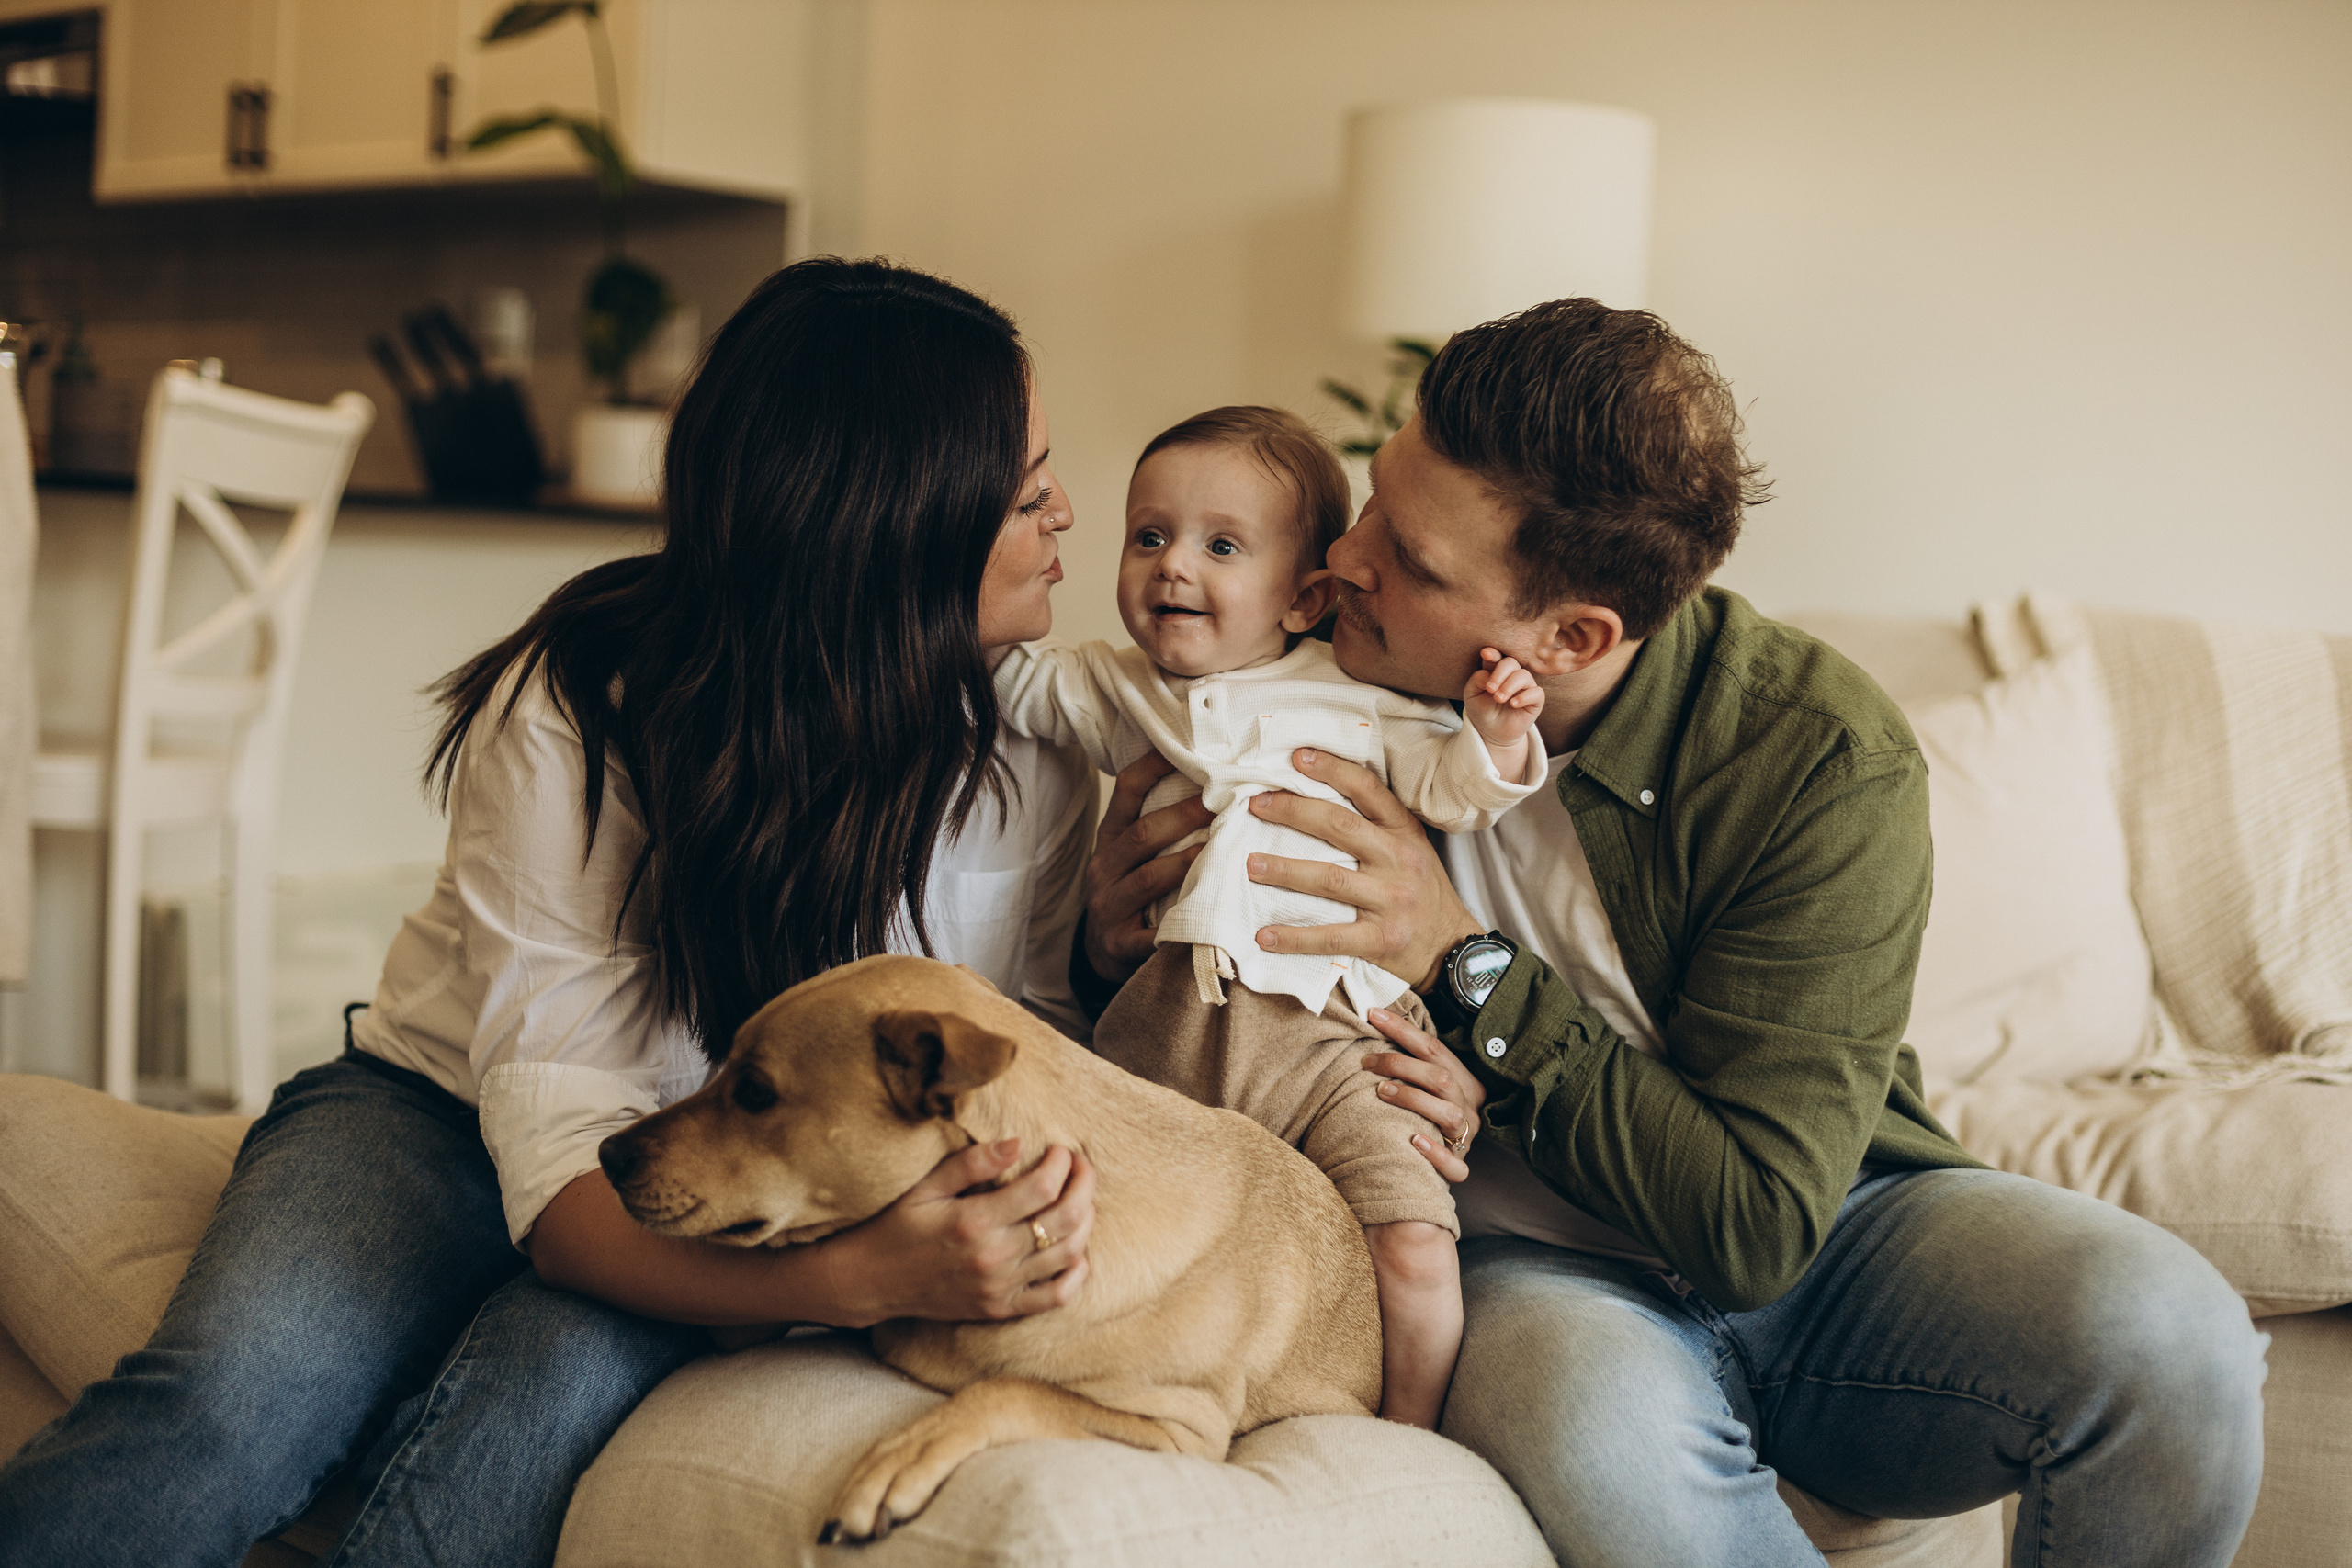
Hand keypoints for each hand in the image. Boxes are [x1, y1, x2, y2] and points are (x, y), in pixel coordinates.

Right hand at [815, 1139, 1094, 1327]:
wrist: (872, 1281)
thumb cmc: (898, 1226)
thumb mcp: (926, 1187)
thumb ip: (972, 1163)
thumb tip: (1018, 1142)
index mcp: (974, 1221)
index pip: (1042, 1189)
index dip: (1063, 1165)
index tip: (1061, 1150)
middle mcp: (993, 1258)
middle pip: (1065, 1219)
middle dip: (1084, 1186)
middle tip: (1081, 1167)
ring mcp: (1000, 1288)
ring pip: (1069, 1254)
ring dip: (1086, 1222)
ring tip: (1079, 1199)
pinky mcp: (1001, 1309)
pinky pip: (1056, 1297)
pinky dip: (1076, 1273)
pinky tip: (1076, 1250)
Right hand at [1081, 750, 1212, 984]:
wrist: (1104, 953)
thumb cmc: (1131, 892)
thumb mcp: (1132, 855)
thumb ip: (1159, 823)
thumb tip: (1212, 777)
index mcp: (1110, 838)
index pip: (1127, 791)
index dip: (1155, 766)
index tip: (1191, 749)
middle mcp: (1103, 868)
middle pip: (1142, 834)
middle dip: (1184, 815)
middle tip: (1224, 800)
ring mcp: (1108, 907)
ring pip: (1148, 879)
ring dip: (1187, 861)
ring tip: (1222, 849)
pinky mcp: (1119, 944)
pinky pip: (1151, 934)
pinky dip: (1178, 925)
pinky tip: (1208, 918)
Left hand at [1245, 748, 1485, 990]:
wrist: (1452, 947)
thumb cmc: (1421, 891)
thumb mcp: (1411, 848)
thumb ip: (1375, 825)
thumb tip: (1314, 800)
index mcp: (1404, 832)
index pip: (1367, 790)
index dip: (1332, 770)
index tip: (1296, 757)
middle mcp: (1399, 860)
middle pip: (1339, 827)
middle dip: (1293, 812)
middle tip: (1256, 806)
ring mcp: (1391, 900)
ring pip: (1329, 879)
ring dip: (1285, 870)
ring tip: (1251, 865)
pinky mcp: (1382, 940)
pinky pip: (1331, 937)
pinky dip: (1294, 937)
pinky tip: (1263, 936)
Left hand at [1362, 1005, 1487, 1183]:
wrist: (1436, 1168)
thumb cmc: (1428, 1119)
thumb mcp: (1430, 1088)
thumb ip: (1414, 1066)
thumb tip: (1377, 1024)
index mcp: (1465, 1084)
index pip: (1435, 1049)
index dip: (1403, 1030)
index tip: (1373, 1014)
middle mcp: (1469, 1109)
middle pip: (1440, 1078)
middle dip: (1401, 1064)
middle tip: (1367, 1061)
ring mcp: (1466, 1138)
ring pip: (1448, 1114)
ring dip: (1413, 1099)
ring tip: (1381, 1091)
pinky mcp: (1459, 1167)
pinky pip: (1454, 1164)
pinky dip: (1435, 1152)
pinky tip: (1414, 1141)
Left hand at [1465, 647, 1543, 748]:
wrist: (1492, 733)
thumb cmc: (1482, 711)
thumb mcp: (1472, 696)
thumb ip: (1476, 681)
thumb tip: (1487, 673)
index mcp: (1495, 670)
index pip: (1496, 657)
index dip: (1493, 654)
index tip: (1485, 654)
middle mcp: (1512, 675)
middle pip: (1511, 663)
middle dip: (1500, 673)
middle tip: (1490, 688)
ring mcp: (1525, 686)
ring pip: (1524, 675)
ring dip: (1510, 685)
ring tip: (1498, 698)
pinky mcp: (1535, 700)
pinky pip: (1537, 692)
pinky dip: (1525, 696)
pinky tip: (1513, 704)